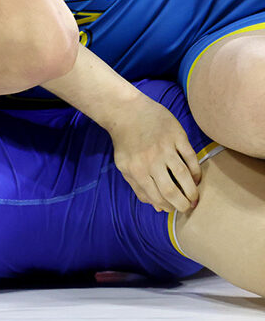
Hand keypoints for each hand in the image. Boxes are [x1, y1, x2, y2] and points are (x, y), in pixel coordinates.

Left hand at [108, 95, 201, 212]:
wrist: (126, 111)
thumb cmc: (125, 141)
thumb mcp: (124, 166)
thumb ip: (138, 187)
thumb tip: (157, 208)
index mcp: (136, 170)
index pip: (156, 197)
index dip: (168, 207)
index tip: (174, 210)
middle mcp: (151, 161)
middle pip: (171, 190)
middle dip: (182, 204)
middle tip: (188, 208)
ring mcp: (165, 147)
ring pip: (184, 175)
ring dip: (192, 190)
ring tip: (195, 198)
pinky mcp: (177, 136)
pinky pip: (191, 158)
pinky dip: (196, 171)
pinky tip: (196, 178)